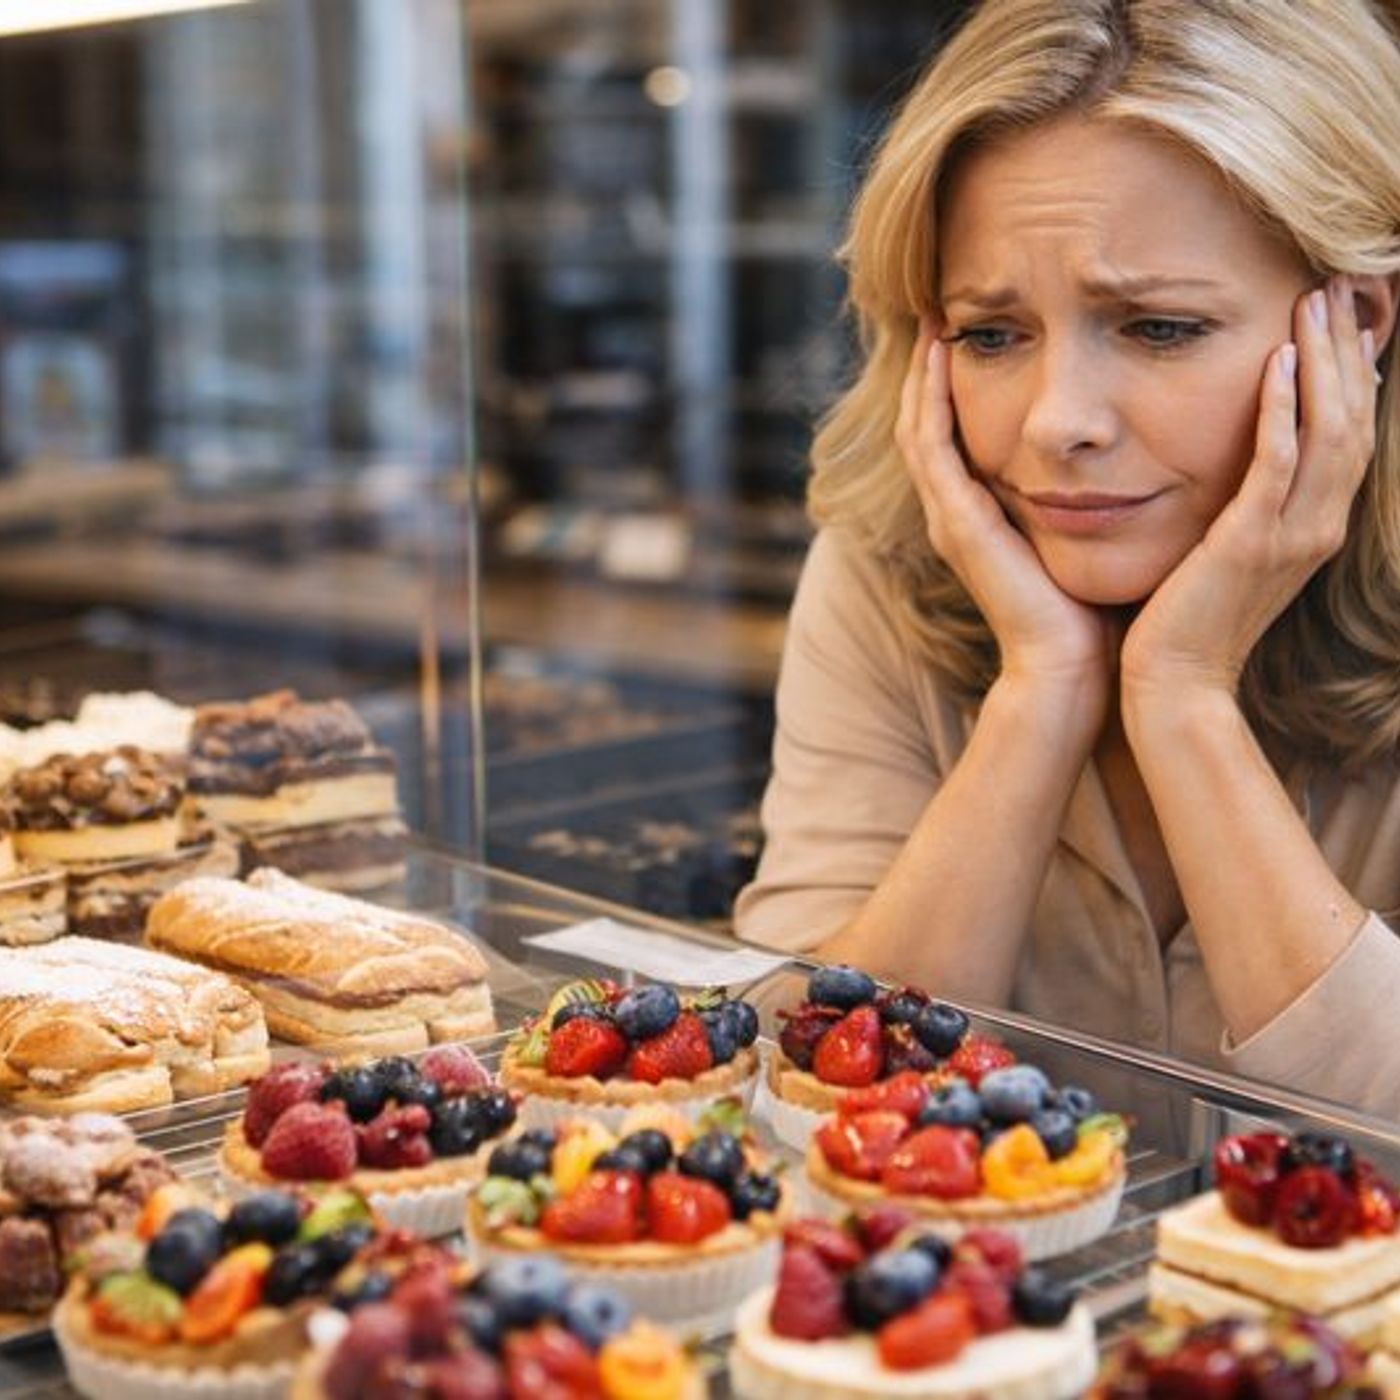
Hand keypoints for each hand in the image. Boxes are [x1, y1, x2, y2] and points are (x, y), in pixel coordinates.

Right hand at [897, 319, 1116, 708]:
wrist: (1073, 665)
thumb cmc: (1091, 610)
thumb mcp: (1086, 536)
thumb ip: (1086, 497)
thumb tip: (1125, 453)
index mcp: (980, 517)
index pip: (951, 436)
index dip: (953, 386)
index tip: (972, 332)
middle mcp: (954, 514)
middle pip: (923, 424)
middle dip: (927, 370)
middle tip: (941, 311)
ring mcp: (949, 518)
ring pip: (918, 427)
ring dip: (922, 373)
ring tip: (936, 320)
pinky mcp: (958, 522)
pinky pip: (932, 446)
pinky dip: (930, 399)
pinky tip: (942, 356)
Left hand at [1120, 277, 1377, 703]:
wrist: (1175, 684)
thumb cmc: (1188, 621)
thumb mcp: (1231, 556)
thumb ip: (1248, 510)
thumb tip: (1245, 469)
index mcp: (1313, 528)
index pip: (1350, 435)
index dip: (1353, 374)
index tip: (1345, 318)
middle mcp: (1316, 528)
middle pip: (1353, 420)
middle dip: (1348, 350)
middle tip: (1338, 286)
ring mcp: (1290, 537)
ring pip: (1328, 432)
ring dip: (1324, 362)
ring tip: (1314, 302)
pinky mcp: (1249, 544)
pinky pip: (1277, 464)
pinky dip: (1283, 410)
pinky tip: (1278, 363)